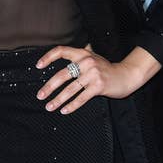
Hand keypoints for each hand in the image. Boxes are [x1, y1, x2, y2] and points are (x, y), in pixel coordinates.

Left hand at [35, 44, 160, 113]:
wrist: (125, 75)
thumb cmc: (104, 68)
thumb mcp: (91, 57)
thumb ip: (78, 57)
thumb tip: (60, 55)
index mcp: (81, 53)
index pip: (61, 51)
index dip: (48, 58)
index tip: (38, 66)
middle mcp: (86, 61)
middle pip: (62, 74)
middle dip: (49, 86)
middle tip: (40, 95)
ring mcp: (92, 74)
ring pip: (70, 89)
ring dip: (58, 99)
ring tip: (49, 106)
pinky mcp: (98, 86)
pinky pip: (81, 98)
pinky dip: (72, 105)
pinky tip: (64, 111)